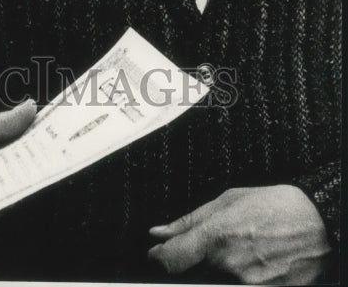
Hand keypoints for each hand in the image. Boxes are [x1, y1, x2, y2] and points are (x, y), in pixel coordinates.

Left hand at [148, 185, 329, 283]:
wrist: (322, 225)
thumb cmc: (278, 207)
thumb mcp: (229, 201)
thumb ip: (190, 221)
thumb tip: (159, 233)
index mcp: (217, 237)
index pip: (170, 259)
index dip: (159, 258)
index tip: (158, 254)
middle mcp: (229, 267)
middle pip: (192, 274)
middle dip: (195, 262)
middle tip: (215, 248)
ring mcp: (248, 286)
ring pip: (214, 282)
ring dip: (217, 271)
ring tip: (241, 251)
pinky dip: (239, 277)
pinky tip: (253, 263)